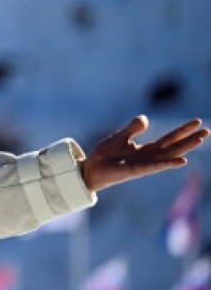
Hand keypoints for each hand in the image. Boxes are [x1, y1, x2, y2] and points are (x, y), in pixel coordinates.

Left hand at [80, 116, 208, 192]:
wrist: (90, 169)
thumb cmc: (106, 156)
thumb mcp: (120, 137)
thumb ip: (133, 128)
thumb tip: (145, 118)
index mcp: (146, 149)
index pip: (169, 138)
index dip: (183, 130)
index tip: (197, 122)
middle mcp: (149, 157)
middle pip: (174, 147)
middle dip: (190, 139)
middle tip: (207, 131)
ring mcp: (144, 165)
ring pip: (169, 155)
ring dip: (184, 148)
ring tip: (200, 140)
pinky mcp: (136, 171)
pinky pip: (154, 166)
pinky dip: (167, 163)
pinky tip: (182, 161)